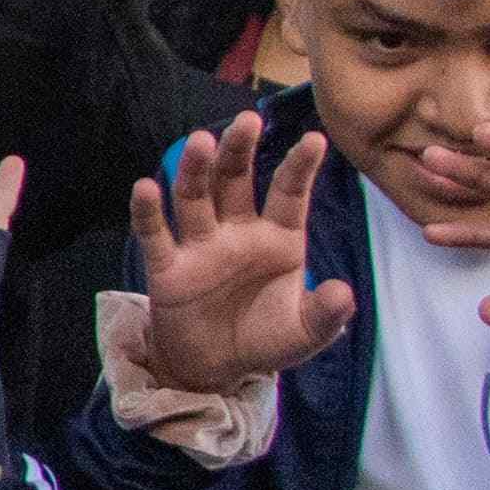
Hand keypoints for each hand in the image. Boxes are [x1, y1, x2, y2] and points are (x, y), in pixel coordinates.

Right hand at [127, 114, 355, 393]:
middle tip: (248, 119)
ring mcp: (200, 246)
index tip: (315, 139)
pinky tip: (144, 188)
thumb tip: (344, 292)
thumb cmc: (263, 340)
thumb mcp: (305, 334)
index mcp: (277, 239)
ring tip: (200, 141)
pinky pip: (155, 235)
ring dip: (196, 169)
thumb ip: (326, 314)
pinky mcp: (167, 267)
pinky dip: (148, 212)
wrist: (213, 369)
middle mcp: (237, 232)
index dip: (299, 167)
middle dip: (240, 150)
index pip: (288, 193)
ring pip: (195, 197)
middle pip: (236, 181)